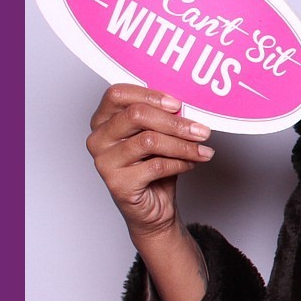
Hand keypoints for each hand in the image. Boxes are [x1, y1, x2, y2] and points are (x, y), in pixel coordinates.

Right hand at [86, 83, 213, 242]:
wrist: (153, 206)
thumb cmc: (154, 166)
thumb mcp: (158, 135)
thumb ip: (163, 117)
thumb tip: (187, 105)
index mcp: (103, 120)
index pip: (118, 94)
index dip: (149, 95)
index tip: (177, 104)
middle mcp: (98, 138)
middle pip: (136, 115)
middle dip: (175, 122)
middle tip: (202, 131)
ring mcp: (104, 161)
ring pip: (149, 141)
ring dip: (183, 145)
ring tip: (202, 151)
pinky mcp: (118, 183)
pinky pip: (156, 165)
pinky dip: (180, 163)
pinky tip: (190, 164)